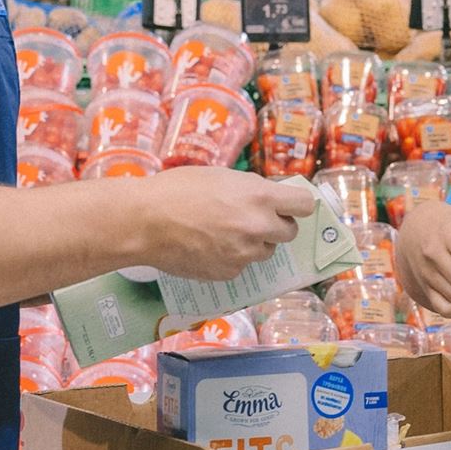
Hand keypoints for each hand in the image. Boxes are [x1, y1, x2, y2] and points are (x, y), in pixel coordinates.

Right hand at [133, 168, 315, 280]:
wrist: (145, 222)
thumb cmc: (177, 190)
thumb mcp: (221, 176)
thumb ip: (251, 189)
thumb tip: (270, 199)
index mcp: (260, 197)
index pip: (304, 205)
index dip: (297, 205)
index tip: (290, 205)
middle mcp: (258, 226)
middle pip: (290, 232)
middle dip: (276, 226)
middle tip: (254, 219)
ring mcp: (245, 253)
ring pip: (266, 251)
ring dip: (255, 243)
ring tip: (225, 233)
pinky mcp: (230, 272)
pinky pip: (242, 265)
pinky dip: (232, 258)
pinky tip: (210, 247)